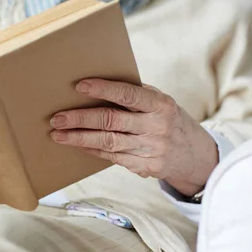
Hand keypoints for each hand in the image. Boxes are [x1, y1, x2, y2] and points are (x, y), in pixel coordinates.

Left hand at [50, 79, 218, 196]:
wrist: (194, 155)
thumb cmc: (167, 119)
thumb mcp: (160, 102)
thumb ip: (135, 94)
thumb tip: (97, 84)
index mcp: (160, 105)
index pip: (128, 94)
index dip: (103, 89)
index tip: (79, 86)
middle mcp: (156, 127)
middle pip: (111, 121)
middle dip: (80, 119)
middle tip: (57, 118)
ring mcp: (151, 149)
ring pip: (107, 142)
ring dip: (79, 138)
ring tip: (58, 134)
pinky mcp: (145, 167)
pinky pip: (111, 157)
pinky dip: (91, 150)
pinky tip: (76, 144)